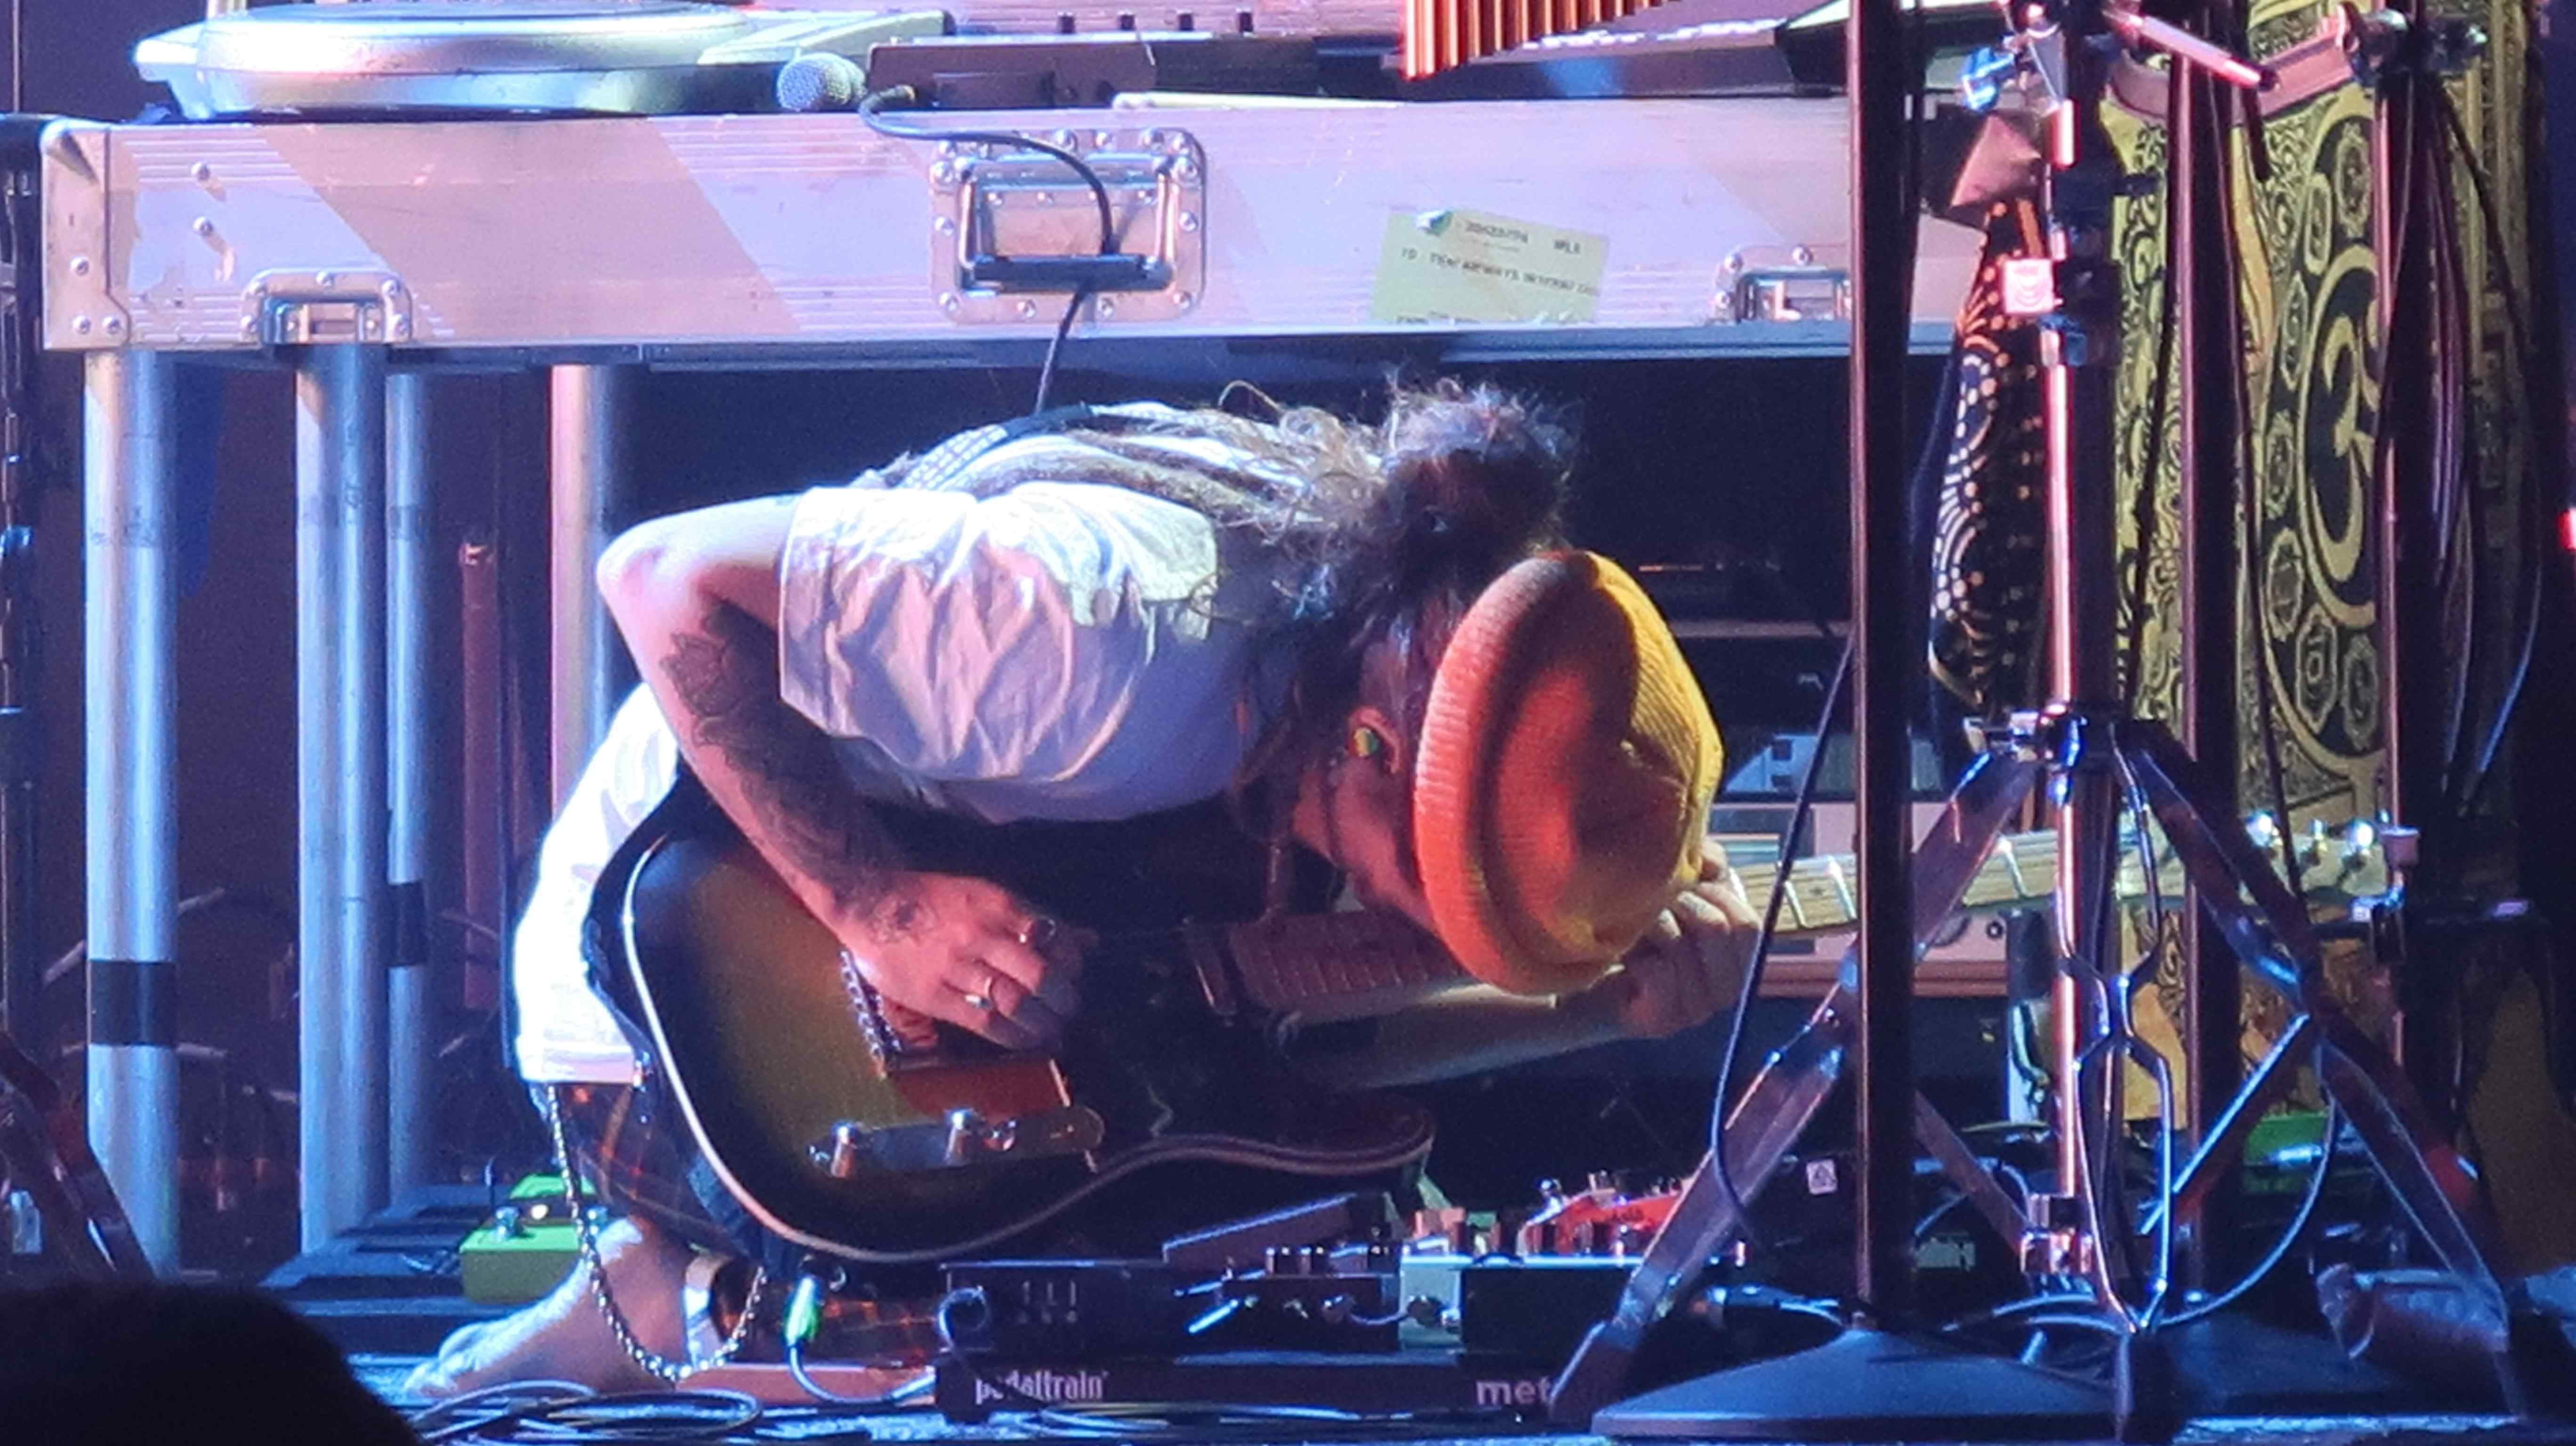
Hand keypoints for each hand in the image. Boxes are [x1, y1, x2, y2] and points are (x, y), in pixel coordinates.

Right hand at [833, 872, 1082, 1049]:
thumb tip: (1086, 940)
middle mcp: (982, 935)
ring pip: (1015, 1001)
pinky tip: (1023, 1041)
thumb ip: (1034, 919)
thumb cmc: (931, 899)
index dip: (1072, 964)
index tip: (1075, 977)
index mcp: (998, 906)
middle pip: (1039, 975)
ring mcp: (957, 966)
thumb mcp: (986, 895)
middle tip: (1069, 1011)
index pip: (1053, 939)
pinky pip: (984, 1021)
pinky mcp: (935, 995)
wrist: (871, 901)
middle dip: (1063, 999)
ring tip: (1052, 1031)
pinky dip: (1012, 1036)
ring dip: (1042, 1023)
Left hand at [1580, 850, 1758, 1038]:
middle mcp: (1725, 990)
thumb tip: (1709, 861)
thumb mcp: (1673, 889)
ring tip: (1629, 925)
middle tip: (1648, 903)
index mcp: (1737, 960)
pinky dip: (1637, 955)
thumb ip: (1701, 866)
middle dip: (1679, 903)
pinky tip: (1622, 956)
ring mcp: (1696, 1011)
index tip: (1680, 886)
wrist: (1581, 979)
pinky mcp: (1663, 1022)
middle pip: (1719, 929)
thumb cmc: (1631, 930)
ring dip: (1650, 924)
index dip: (1714, 894)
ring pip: (1684, 946)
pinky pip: (1661, 974)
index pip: (1747, 924)